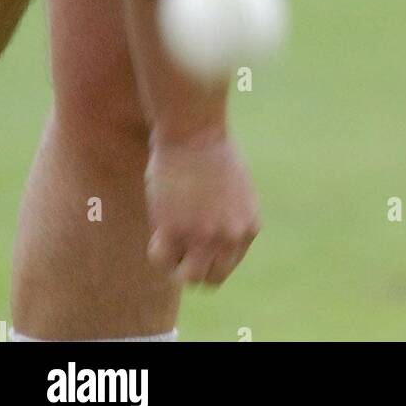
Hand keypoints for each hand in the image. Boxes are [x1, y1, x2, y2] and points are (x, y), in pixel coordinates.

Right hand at [145, 129, 260, 285]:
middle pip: (211, 279)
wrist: (195, 127)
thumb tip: (210, 243)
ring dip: (175, 263)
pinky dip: (157, 249)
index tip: (195, 235)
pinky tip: (159, 227)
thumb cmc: (210, 150)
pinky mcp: (175, 230)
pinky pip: (162, 259)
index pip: (227, 265)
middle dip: (193, 264)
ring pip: (188, 278)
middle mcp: (230, 236)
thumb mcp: (235, 191)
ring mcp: (203, 236)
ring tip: (169, 238)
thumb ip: (228, 219)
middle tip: (180, 242)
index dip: (207, 255)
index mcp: (248, 227)